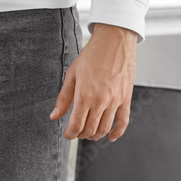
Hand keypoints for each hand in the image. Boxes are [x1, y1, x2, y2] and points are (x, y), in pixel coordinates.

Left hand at [50, 23, 137, 142]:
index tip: (67, 135)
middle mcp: (101, 101)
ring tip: (89, 134)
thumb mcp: (71, 75)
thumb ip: (63, 98)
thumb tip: (54, 116)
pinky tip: (111, 137)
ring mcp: (116, 101)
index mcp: (85, 95)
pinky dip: (118, 133)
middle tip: (76, 133)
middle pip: (91, 129)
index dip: (70, 133)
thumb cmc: (91, 56)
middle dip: (81, 135)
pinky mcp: (126, 99)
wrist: (114, 43)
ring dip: (96, 135)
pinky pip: (124, 121)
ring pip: (105, 128)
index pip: (76, 124)